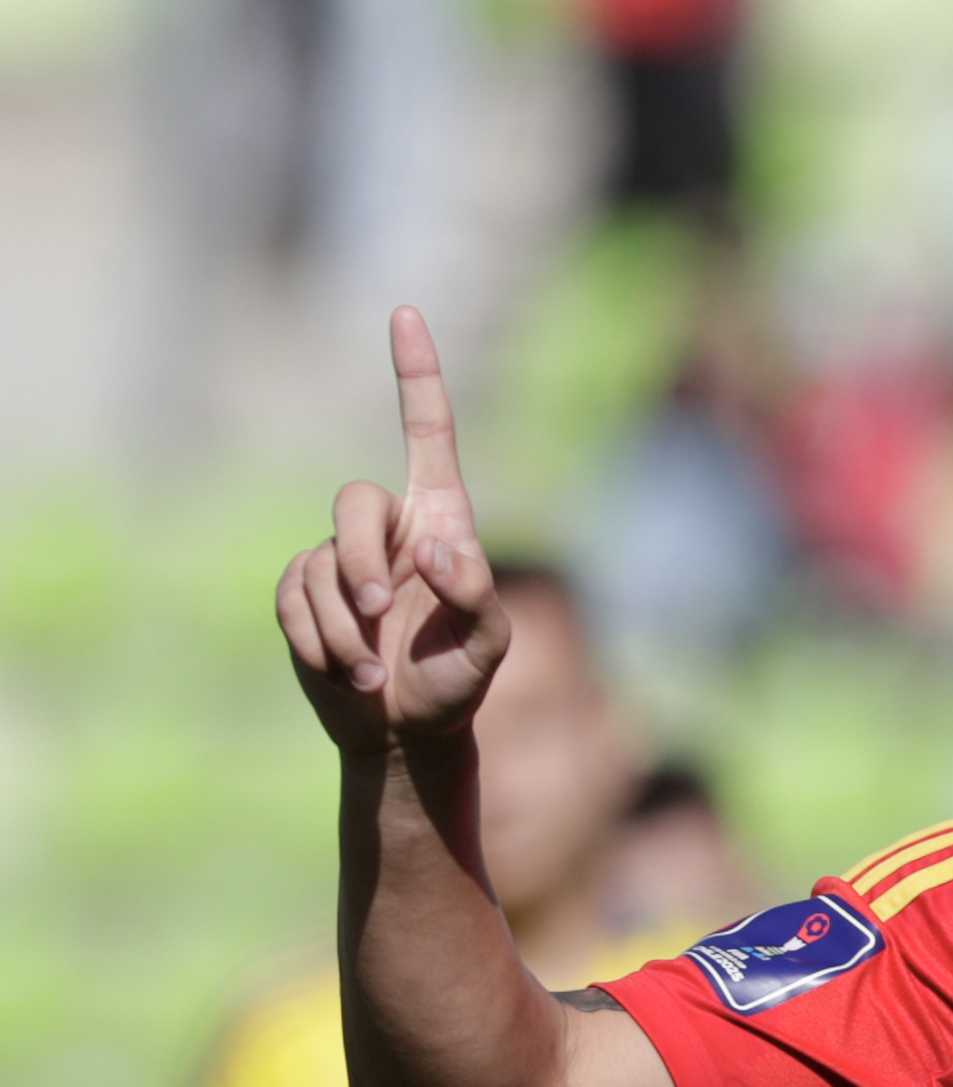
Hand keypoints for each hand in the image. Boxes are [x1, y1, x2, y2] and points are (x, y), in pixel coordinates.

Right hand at [275, 306, 509, 754]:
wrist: (405, 734)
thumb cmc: (457, 682)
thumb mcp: (487, 644)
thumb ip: (476, 594)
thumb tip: (438, 550)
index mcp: (442, 523)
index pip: (428, 435)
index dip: (417, 376)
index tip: (406, 314)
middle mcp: (390, 531)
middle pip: (354, 501)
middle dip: (361, 562)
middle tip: (379, 617)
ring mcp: (341, 560)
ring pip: (322, 563)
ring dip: (344, 626)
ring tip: (370, 673)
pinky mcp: (303, 593)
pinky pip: (293, 599)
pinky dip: (319, 642)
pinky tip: (346, 673)